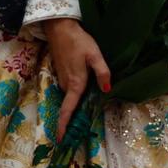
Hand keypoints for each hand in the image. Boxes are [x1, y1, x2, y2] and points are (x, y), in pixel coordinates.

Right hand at [44, 17, 109, 143]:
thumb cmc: (79, 41)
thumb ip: (102, 73)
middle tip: (78, 132)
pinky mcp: (61, 73)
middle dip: (73, 118)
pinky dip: (74, 95)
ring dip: (74, 106)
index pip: (68, 109)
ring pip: (70, 97)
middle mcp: (66, 85)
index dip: (64, 125)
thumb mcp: (95, 55)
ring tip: (82, 117)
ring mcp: (62, 79)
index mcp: (75, 83)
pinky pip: (69, 89)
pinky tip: (83, 92)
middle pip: (70, 105)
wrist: (60, 29)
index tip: (60, 139)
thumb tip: (107, 90)